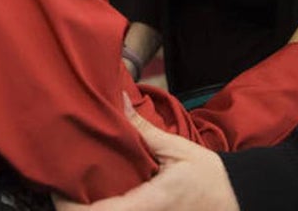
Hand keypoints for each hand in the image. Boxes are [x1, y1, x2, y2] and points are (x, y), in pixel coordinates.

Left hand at [53, 97, 238, 210]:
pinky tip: (100, 200)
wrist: (241, 201)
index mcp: (149, 204)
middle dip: (76, 209)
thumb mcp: (177, 149)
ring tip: (76, 194)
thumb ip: (143, 129)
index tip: (56, 190)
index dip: (70, 206)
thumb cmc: (211, 177)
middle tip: (62, 189)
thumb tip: (117, 98)